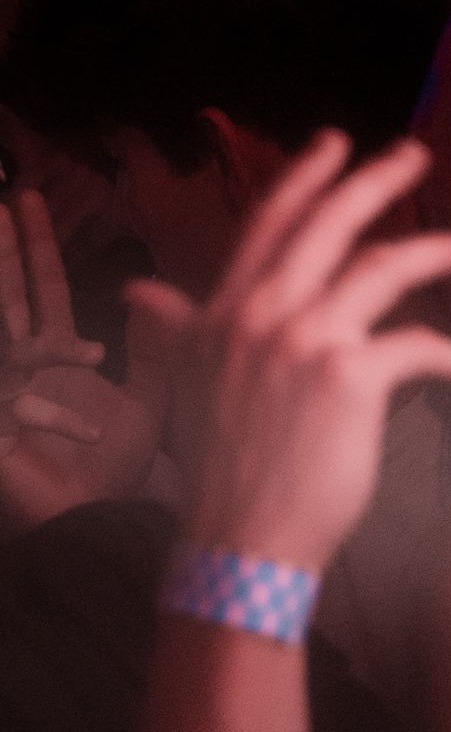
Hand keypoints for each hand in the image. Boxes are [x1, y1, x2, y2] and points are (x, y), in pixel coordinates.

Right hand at [0, 192, 162, 535]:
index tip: (23, 199)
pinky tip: (54, 402)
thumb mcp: (149, 395)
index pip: (41, 285)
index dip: (32, 244)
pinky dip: (36, 401)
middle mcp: (20, 371)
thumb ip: (153, 344)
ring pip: (0, 337)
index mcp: (53, 356)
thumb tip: (146, 291)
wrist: (104, 532)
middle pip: (5, 298)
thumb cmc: (121, 470)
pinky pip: (12, 406)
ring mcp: (4, 401)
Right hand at [128, 133, 450, 576]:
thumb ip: (176, 329)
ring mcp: (308, 341)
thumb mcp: (185, 384)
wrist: (239, 546)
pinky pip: (418, 345)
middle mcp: (263, 314)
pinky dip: (450, 354)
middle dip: (378, 179)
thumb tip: (142, 292)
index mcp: (224, 313)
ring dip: (439, 251)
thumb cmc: (221, 471)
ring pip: (386, 267)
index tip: (336, 141)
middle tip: (416, 155)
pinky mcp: (353, 376)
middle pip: (331, 224)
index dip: (303, 177)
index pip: (266, 224)